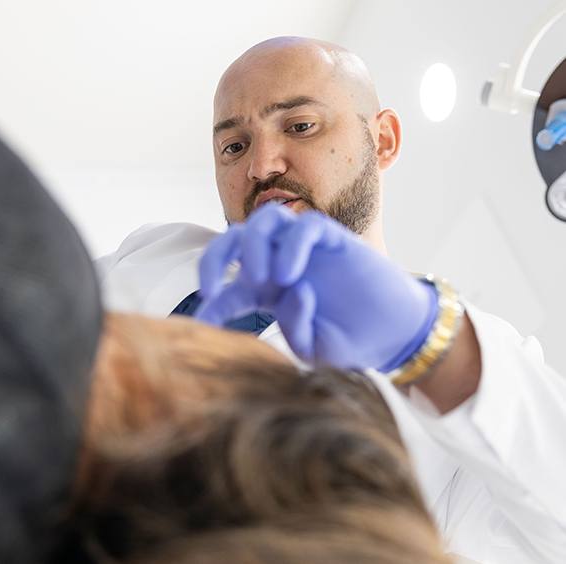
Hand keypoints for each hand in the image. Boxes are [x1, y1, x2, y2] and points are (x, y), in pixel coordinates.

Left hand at [196, 204, 437, 370]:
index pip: (230, 291)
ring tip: (264, 277)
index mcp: (270, 294)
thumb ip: (294, 327)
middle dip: (215, 259)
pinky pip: (305, 227)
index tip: (200, 324)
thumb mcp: (314, 349)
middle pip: (235, 241)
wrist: (395, 334)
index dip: (211, 306)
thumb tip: (286, 291)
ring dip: (253, 245)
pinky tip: (291, 274)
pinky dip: (292, 245)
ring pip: (265, 221)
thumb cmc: (351, 342)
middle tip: (211, 288)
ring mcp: (306, 250)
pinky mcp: (334, 240)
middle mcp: (281, 266)